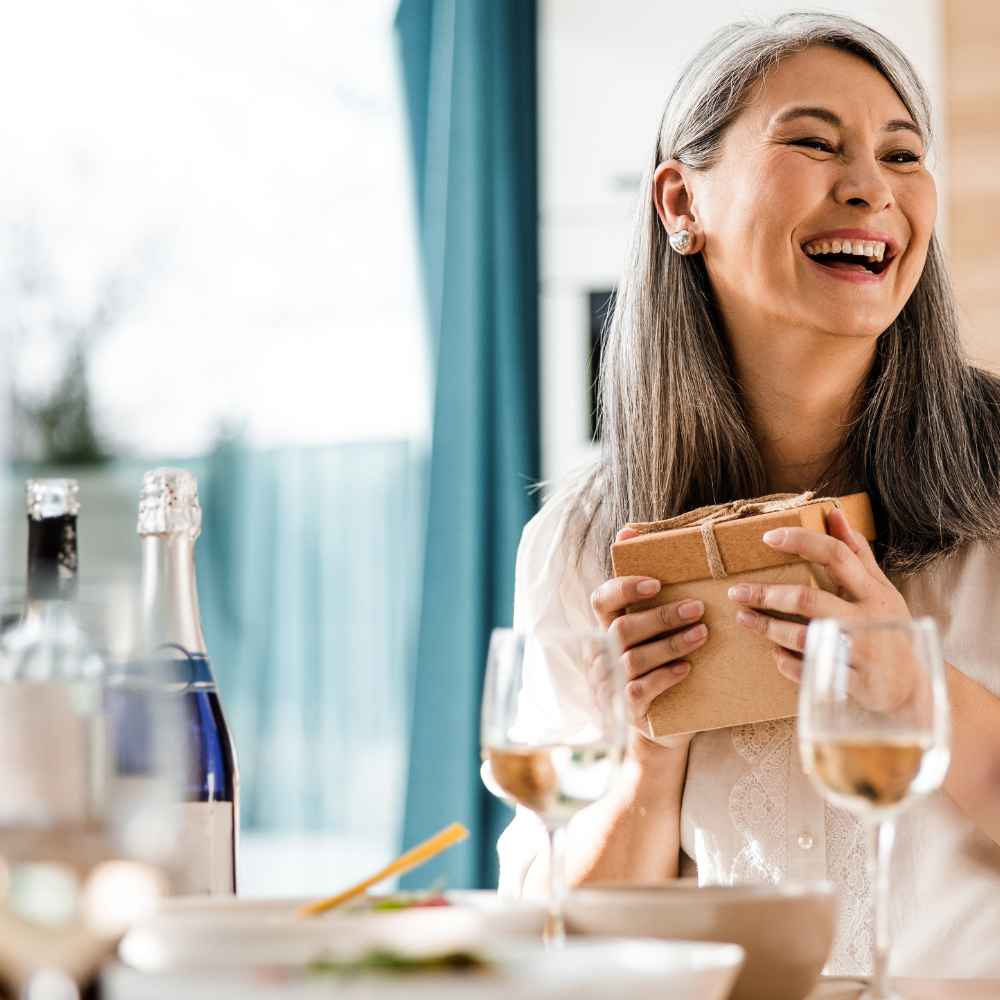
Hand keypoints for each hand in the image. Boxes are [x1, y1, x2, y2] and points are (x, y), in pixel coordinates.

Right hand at [590, 528, 707, 761]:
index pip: (601, 599)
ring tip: (702, 635)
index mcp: (606, 628)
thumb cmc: (660, 665)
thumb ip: (647, 590)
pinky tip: (687, 669)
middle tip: (698, 608)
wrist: (664, 728)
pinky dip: (664, 677)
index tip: (656, 583)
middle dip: (661, 616)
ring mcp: (611, 683)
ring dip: (670, 644)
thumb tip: (632, 533)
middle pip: (621, 628)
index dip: (624, 587)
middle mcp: (602, 654)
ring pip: (632, 659)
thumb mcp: (654, 629)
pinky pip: (639, 690)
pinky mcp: (626, 710)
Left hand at [728, 508, 914, 709]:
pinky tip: (773, 652)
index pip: (837, 555)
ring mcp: (860, 653)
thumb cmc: (890, 629)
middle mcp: (866, 620)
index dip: (802, 542)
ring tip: (744, 618)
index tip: (768, 537)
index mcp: (873, 592)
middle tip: (737, 591)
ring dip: (767, 628)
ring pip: (802, 637)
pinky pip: (808, 671)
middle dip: (767, 594)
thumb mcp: (882, 590)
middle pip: (808, 599)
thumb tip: (835, 515)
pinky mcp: (852, 683)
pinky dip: (786, 662)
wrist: (913, 687)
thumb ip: (858, 555)